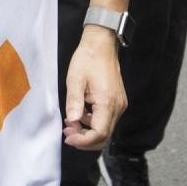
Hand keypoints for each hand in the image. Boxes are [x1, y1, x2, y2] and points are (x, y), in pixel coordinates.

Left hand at [61, 29, 124, 150]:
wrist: (102, 44)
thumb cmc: (88, 59)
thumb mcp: (75, 79)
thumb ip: (74, 101)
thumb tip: (73, 121)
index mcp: (107, 102)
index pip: (99, 134)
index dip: (83, 141)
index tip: (68, 138)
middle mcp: (117, 106)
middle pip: (104, 136)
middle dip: (85, 140)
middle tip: (67, 133)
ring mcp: (119, 105)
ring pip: (106, 130)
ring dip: (88, 132)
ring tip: (70, 124)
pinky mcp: (117, 102)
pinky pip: (106, 120)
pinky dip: (93, 123)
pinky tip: (80, 115)